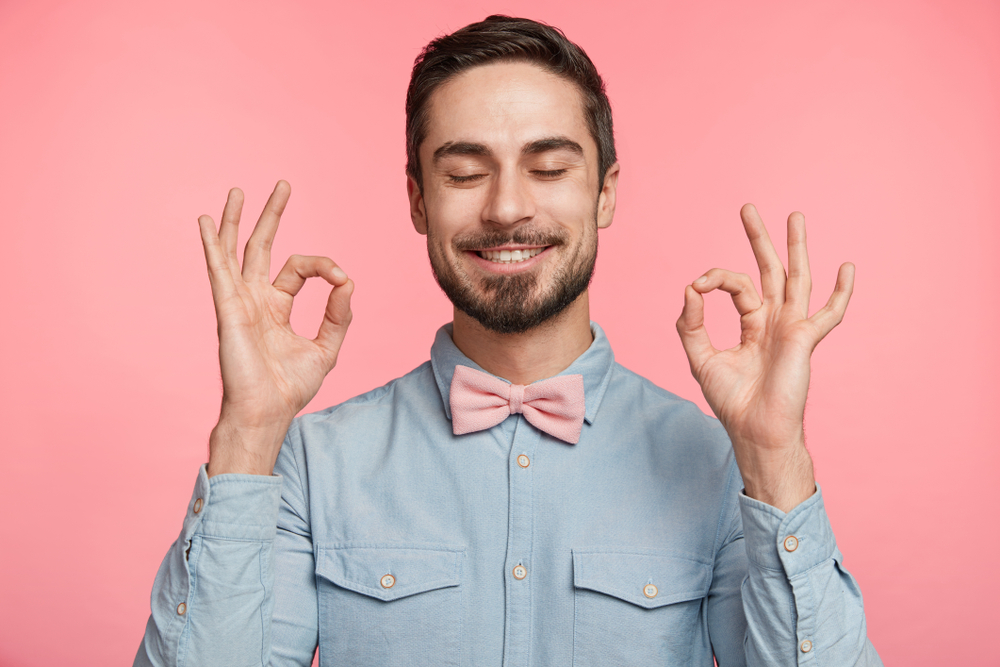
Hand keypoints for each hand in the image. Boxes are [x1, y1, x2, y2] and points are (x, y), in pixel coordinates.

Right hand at [198, 181, 353, 476]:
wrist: (267, 412)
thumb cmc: (290, 388)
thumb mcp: (326, 348)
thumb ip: (338, 315)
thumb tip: (347, 282)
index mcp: (276, 307)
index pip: (299, 269)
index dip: (323, 267)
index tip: (341, 280)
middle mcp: (255, 300)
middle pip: (262, 247)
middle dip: (272, 215)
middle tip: (283, 185)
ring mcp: (239, 302)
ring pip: (235, 251)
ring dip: (236, 220)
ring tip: (238, 190)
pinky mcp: (228, 309)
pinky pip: (219, 270)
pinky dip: (212, 244)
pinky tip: (206, 221)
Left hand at [676, 204, 853, 510]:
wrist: (755, 430)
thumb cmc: (732, 401)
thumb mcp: (700, 358)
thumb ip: (690, 324)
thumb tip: (690, 288)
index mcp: (752, 324)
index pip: (736, 286)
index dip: (714, 280)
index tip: (697, 287)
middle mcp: (774, 321)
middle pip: (768, 270)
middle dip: (759, 239)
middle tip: (747, 208)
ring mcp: (791, 328)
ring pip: (796, 278)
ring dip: (796, 247)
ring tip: (795, 215)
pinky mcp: (804, 339)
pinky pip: (828, 313)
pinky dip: (841, 292)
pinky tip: (847, 267)